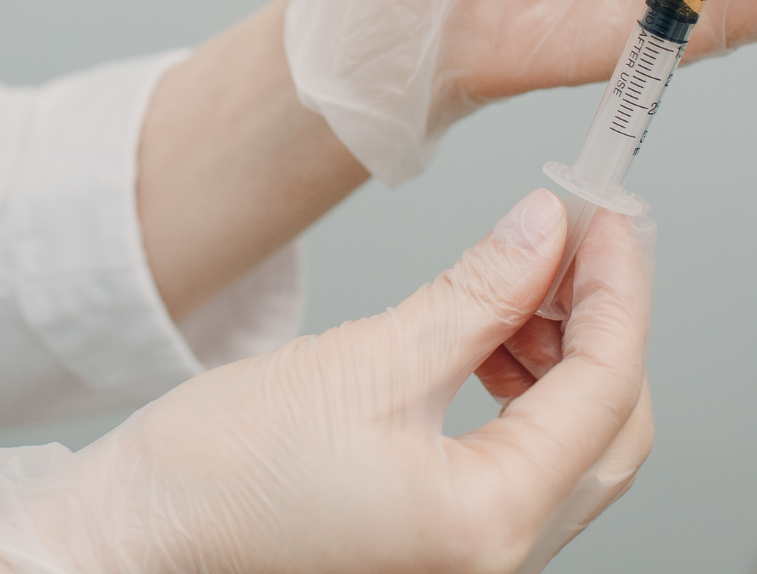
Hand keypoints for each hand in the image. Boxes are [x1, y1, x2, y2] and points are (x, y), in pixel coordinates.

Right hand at [0, 190, 652, 573]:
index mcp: (487, 525)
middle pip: (611, 431)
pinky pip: (524, 469)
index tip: (608, 216)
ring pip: (573, 450)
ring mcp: (472, 562)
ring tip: (517, 285)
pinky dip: (525, 397)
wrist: (137, 541)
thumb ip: (476, 294)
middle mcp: (496, 562)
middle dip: (601, 325)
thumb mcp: (364, 359)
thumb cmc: (216, 479)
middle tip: (574, 240)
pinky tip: (485, 342)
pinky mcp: (443, 546)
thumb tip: (547, 232)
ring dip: (562, 358)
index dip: (619, 289)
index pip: (606, 389)